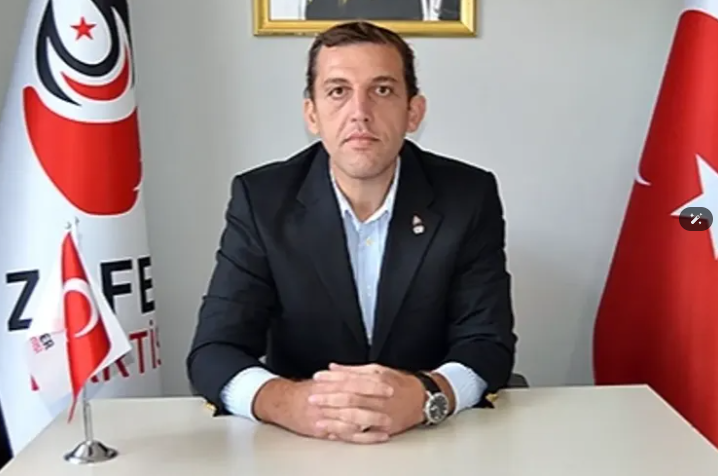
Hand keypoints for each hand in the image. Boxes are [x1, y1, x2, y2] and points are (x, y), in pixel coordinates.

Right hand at [252, 377, 393, 443]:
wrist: (282, 403)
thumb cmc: (304, 391)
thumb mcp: (323, 380)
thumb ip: (341, 375)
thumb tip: (362, 371)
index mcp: (329, 384)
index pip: (355, 382)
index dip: (372, 384)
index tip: (388, 385)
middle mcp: (327, 399)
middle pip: (355, 400)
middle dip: (375, 402)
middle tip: (392, 402)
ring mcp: (326, 416)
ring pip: (352, 419)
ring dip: (372, 421)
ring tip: (388, 422)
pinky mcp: (324, 430)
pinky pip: (347, 435)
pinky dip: (363, 436)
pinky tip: (376, 436)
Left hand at [309, 363, 426, 438]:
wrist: (423, 399)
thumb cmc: (399, 383)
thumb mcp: (378, 370)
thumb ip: (353, 370)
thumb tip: (332, 367)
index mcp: (376, 380)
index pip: (349, 379)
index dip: (331, 379)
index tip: (317, 378)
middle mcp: (378, 397)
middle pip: (350, 398)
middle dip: (328, 399)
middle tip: (311, 398)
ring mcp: (381, 414)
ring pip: (355, 417)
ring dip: (335, 419)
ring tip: (318, 419)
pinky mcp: (384, 429)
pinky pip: (363, 433)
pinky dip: (348, 433)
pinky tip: (335, 433)